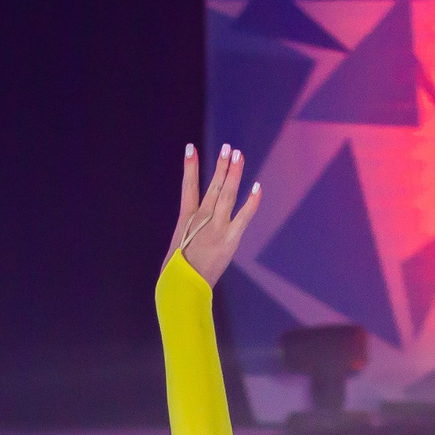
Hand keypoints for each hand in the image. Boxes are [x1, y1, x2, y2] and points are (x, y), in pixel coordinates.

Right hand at [170, 143, 263, 285]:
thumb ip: (188, 236)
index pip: (188, 187)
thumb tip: (193, 234)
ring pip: (227, 194)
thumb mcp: (177, 248)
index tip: (191, 148)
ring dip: (234, 173)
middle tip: (227, 147)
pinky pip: (244, 216)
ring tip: (238, 155)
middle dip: (221, 165)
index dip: (190, 167)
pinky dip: (252, 201)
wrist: (183, 287)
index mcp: (185, 219)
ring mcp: (217, 227)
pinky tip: (257, 186)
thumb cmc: (177, 272)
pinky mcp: (231, 239)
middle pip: (213, 186)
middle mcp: (202, 218)